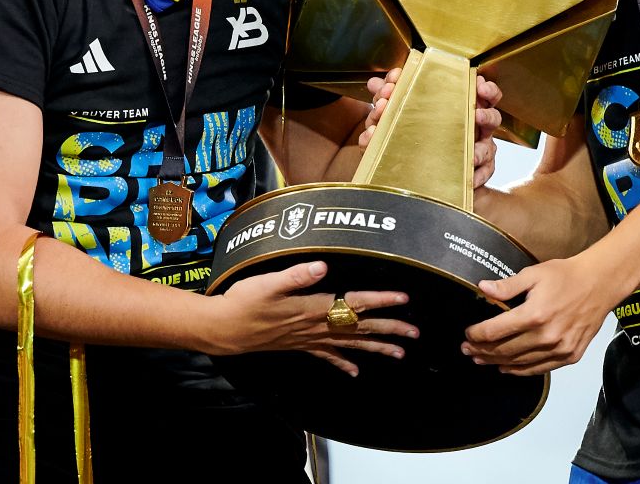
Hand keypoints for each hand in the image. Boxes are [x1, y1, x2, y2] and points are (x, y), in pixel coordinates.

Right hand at [210, 260, 417, 375]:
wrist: (223, 330)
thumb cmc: (243, 302)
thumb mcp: (267, 282)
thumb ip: (296, 274)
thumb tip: (322, 267)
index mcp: (313, 308)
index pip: (354, 303)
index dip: (380, 300)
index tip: (404, 298)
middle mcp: (315, 326)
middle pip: (360, 328)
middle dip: (389, 330)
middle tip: (415, 333)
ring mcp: (308, 339)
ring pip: (349, 345)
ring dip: (375, 348)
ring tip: (400, 354)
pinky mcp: (299, 345)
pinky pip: (327, 357)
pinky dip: (343, 364)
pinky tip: (355, 372)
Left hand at [361, 68, 503, 188]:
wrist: (424, 170)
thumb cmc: (422, 132)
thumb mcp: (405, 112)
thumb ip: (394, 97)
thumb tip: (374, 84)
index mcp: (463, 107)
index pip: (483, 94)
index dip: (486, 89)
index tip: (480, 83)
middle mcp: (475, 127)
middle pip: (492, 117)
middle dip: (487, 114)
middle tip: (477, 113)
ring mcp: (479, 150)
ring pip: (488, 147)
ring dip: (480, 149)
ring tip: (471, 150)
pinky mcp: (477, 172)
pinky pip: (482, 175)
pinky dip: (476, 177)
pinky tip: (468, 179)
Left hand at [462, 255, 613, 374]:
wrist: (600, 284)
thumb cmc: (567, 276)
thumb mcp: (534, 273)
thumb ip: (507, 286)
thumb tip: (483, 288)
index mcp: (534, 314)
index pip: (495, 331)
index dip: (476, 335)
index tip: (467, 334)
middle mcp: (546, 336)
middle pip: (504, 351)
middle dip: (482, 351)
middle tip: (467, 350)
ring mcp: (559, 349)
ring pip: (519, 363)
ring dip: (496, 363)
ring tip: (481, 360)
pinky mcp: (569, 356)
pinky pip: (539, 369)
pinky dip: (520, 371)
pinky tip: (507, 368)